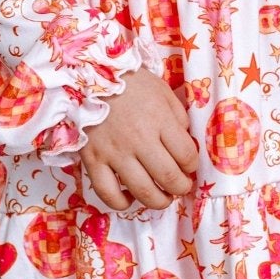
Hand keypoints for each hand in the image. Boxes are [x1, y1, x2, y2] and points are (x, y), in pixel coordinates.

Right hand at [81, 68, 199, 212]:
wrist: (87, 75)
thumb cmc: (129, 82)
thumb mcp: (161, 91)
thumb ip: (178, 117)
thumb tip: (186, 145)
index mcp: (159, 119)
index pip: (186, 155)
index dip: (192, 166)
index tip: (189, 166)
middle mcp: (139, 140)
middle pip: (169, 178)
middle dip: (181, 187)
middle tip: (180, 186)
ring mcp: (114, 153)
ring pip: (143, 191)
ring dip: (159, 201)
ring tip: (162, 197)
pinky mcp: (93, 161)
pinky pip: (108, 194)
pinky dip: (122, 203)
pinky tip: (130, 198)